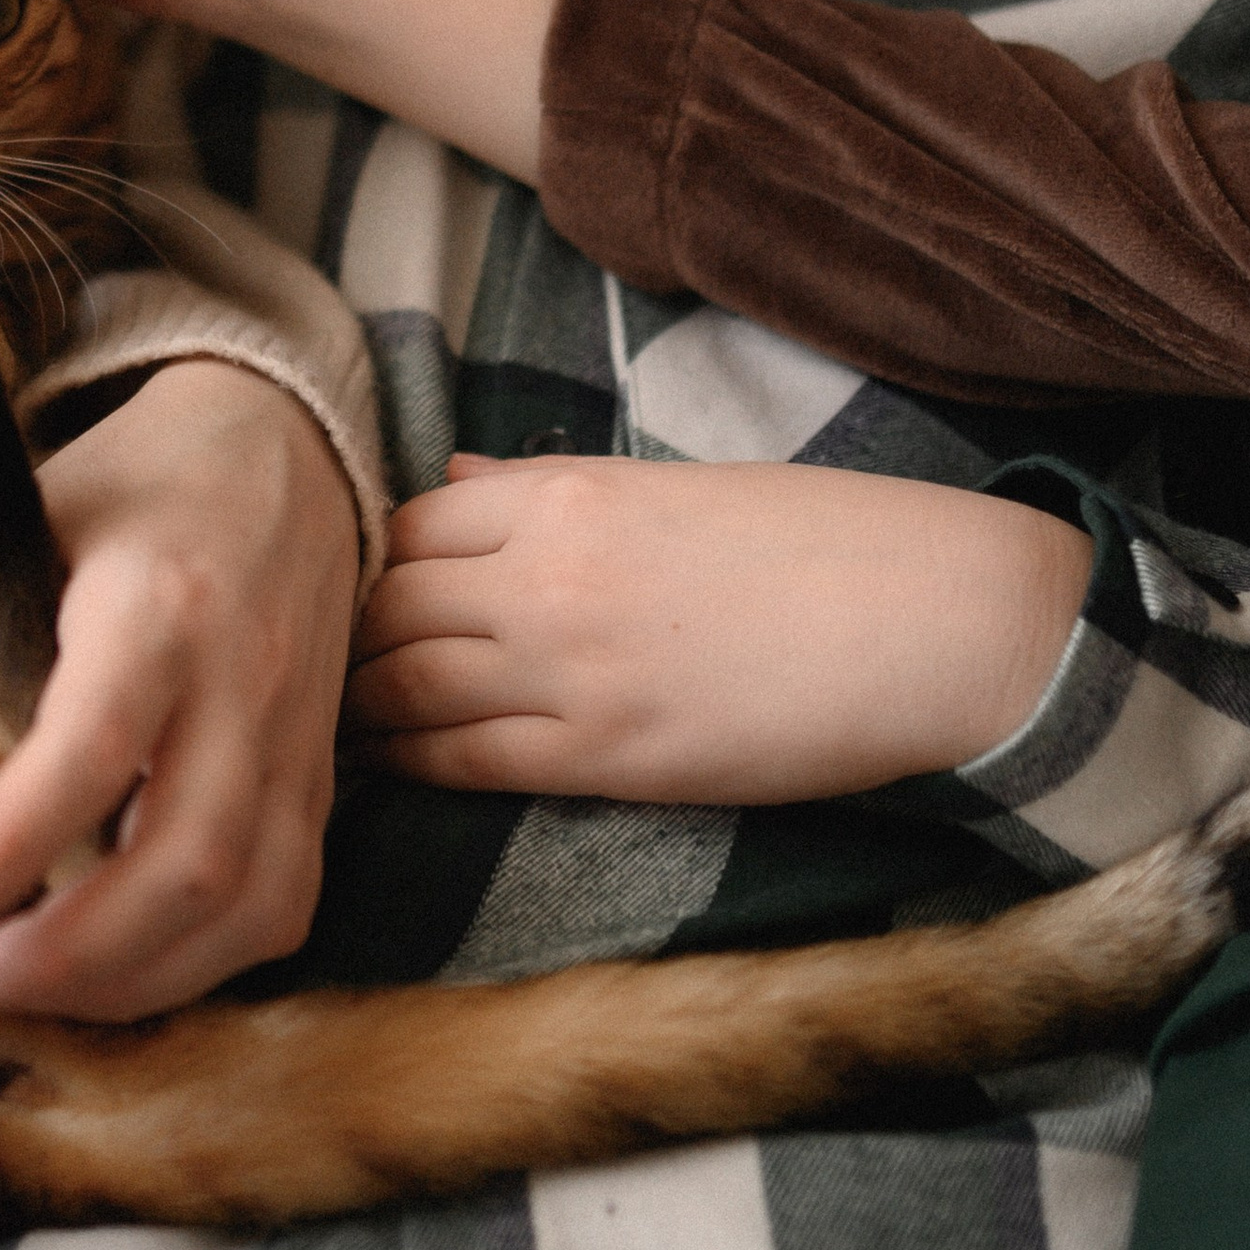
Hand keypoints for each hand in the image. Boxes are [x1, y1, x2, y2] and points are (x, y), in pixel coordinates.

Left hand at [0, 361, 355, 1020]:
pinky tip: (103, 975)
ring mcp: (297, 740)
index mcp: (157, 602)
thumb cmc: (125, 495)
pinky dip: (193, 968)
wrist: (280, 452)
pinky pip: (279, 910)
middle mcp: (244, 680)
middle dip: (60, 957)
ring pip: (245, 907)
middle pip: (185, 860)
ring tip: (8, 995)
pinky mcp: (320, 784)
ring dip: (124, 984)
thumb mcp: (0, 543)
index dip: (1, 853)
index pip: (89, 748)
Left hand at [346, 453, 1092, 801]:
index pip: (410, 520)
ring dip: (356, 703)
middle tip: (313, 663)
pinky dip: (408, 762)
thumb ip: (552, 490)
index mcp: (570, 492)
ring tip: (322, 722)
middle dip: (343, 632)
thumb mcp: (680, 486)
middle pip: (388, 602)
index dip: (370, 557)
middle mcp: (548, 575)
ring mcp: (569, 670)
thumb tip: (457, 480)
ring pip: (406, 684)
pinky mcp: (604, 756)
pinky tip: (377, 768)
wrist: (936, 622)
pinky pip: (464, 760)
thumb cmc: (828, 541)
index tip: (351, 586)